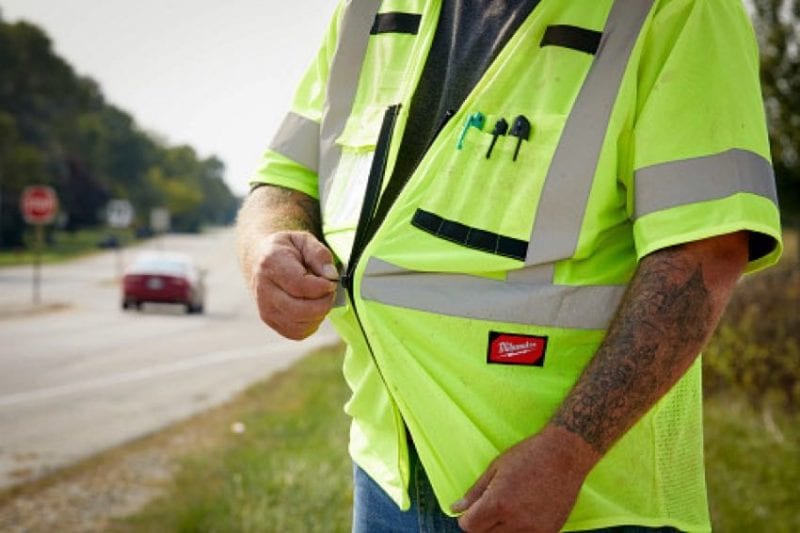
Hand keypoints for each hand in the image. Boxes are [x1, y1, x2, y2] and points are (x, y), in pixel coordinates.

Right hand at [249, 230, 338, 339]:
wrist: (260, 258)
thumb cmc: (286, 249)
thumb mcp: (304, 240)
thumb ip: (319, 255)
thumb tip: (331, 276)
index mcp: (271, 264)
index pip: (300, 285)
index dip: (322, 287)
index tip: (331, 281)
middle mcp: (263, 289)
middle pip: (299, 310)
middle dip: (323, 303)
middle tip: (330, 292)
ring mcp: (265, 308)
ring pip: (299, 324)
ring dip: (318, 315)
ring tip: (320, 298)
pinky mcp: (269, 320)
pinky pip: (296, 333)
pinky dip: (311, 324)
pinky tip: (312, 309)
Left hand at [452, 426, 598, 532]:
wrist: (565, 456)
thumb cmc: (529, 456)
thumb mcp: (496, 468)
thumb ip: (475, 492)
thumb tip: (455, 509)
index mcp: (498, 503)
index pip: (469, 527)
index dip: (467, 518)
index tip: (473, 510)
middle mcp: (515, 521)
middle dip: (482, 525)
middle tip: (491, 508)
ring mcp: (534, 530)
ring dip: (500, 529)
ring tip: (508, 510)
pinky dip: (519, 531)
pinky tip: (524, 514)